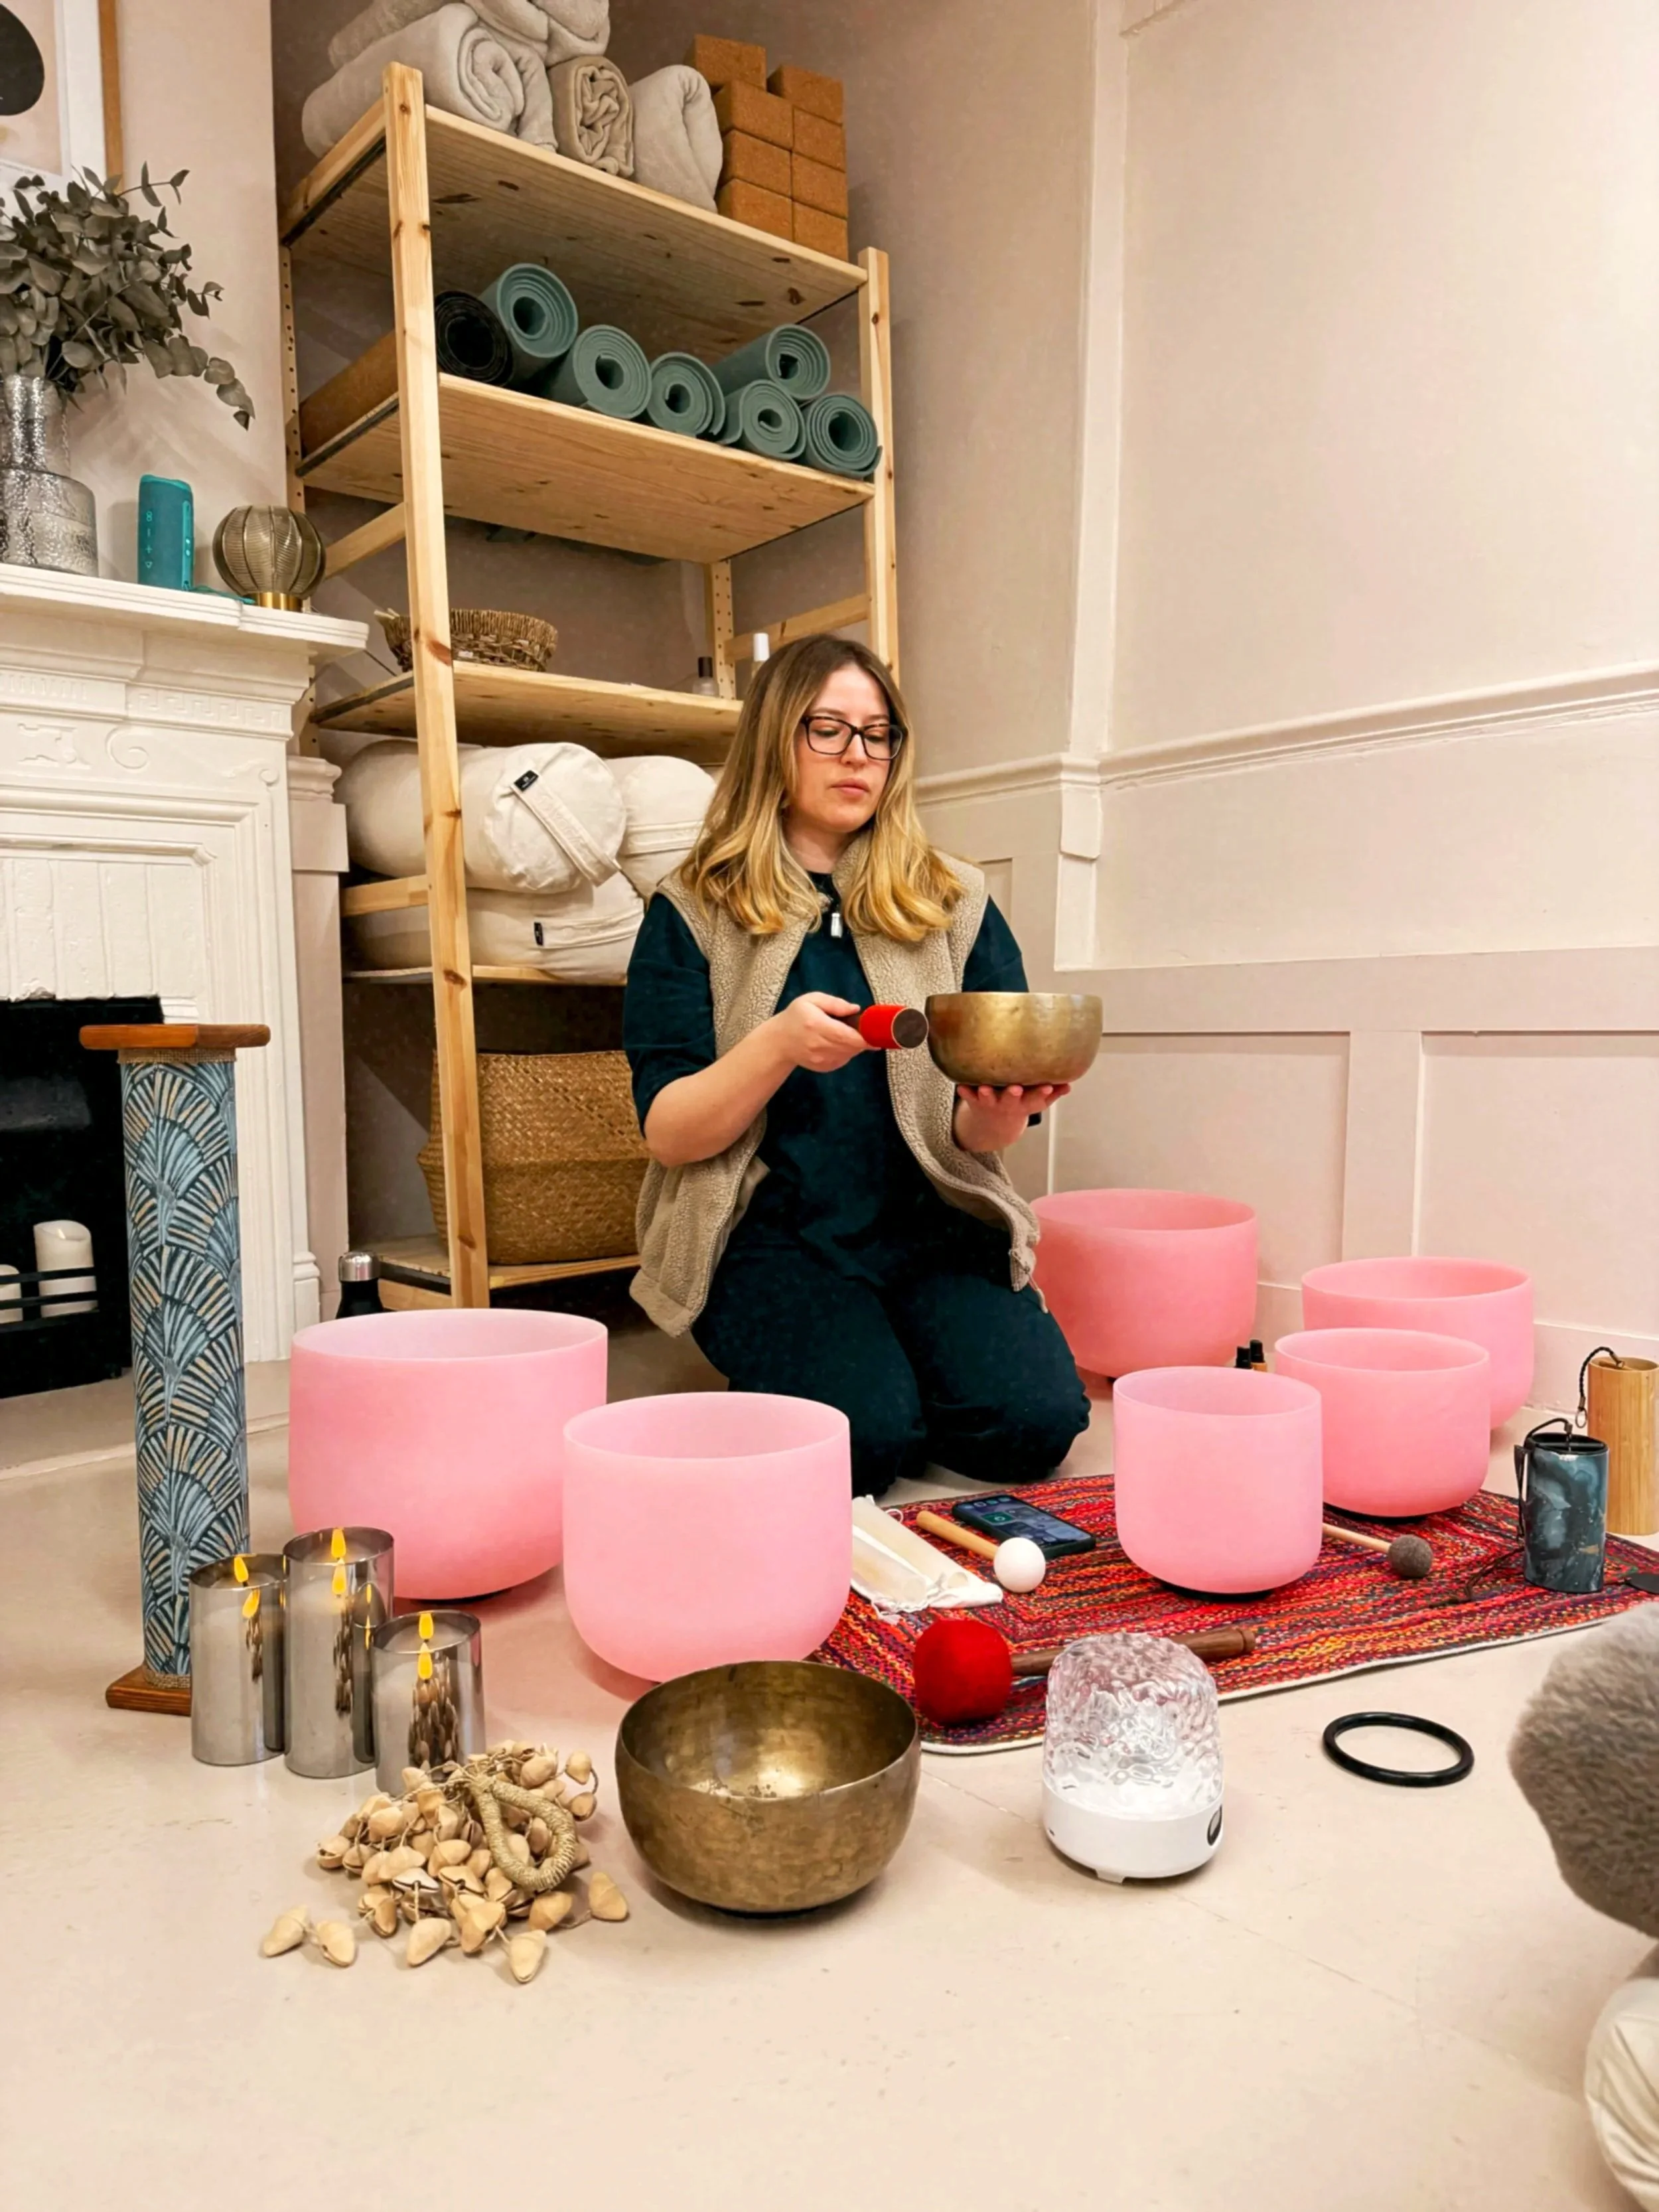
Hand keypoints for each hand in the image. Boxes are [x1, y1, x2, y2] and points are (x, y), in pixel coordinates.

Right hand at [767, 992, 870, 1073]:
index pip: (845, 1035)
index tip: (876, 1033)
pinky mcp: (822, 1067)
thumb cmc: (797, 1016)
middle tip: (867, 1030)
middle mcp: (818, 1044)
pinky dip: (848, 1052)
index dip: (864, 1037)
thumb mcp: (812, 1000)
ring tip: (851, 1034)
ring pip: (849, 1054)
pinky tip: (840, 1043)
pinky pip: (843, 1060)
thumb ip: (835, 1003)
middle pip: (850, 1046)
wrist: (780, 1041)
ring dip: (856, 1046)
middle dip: (863, 1040)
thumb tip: (856, 1009)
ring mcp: (820, 1059)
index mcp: (816, 1025)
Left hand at [953, 1082, 1070, 1152]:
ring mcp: (991, 1102)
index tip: (1048, 1086)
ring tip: (984, 1088)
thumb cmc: (1019, 1105)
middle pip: (1011, 1100)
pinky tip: (960, 1086)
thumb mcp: (1037, 1103)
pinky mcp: (975, 1100)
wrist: (993, 1127)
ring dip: (987, 1094)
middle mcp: (1008, 1104)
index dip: (1042, 1092)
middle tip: (1016, 1088)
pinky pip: (968, 1097)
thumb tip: (1069, 1084)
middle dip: (1013, 1094)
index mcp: (1025, 1104)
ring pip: (988, 1099)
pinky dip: (965, 1093)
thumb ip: (1053, 1093)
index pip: (1036, 1098)